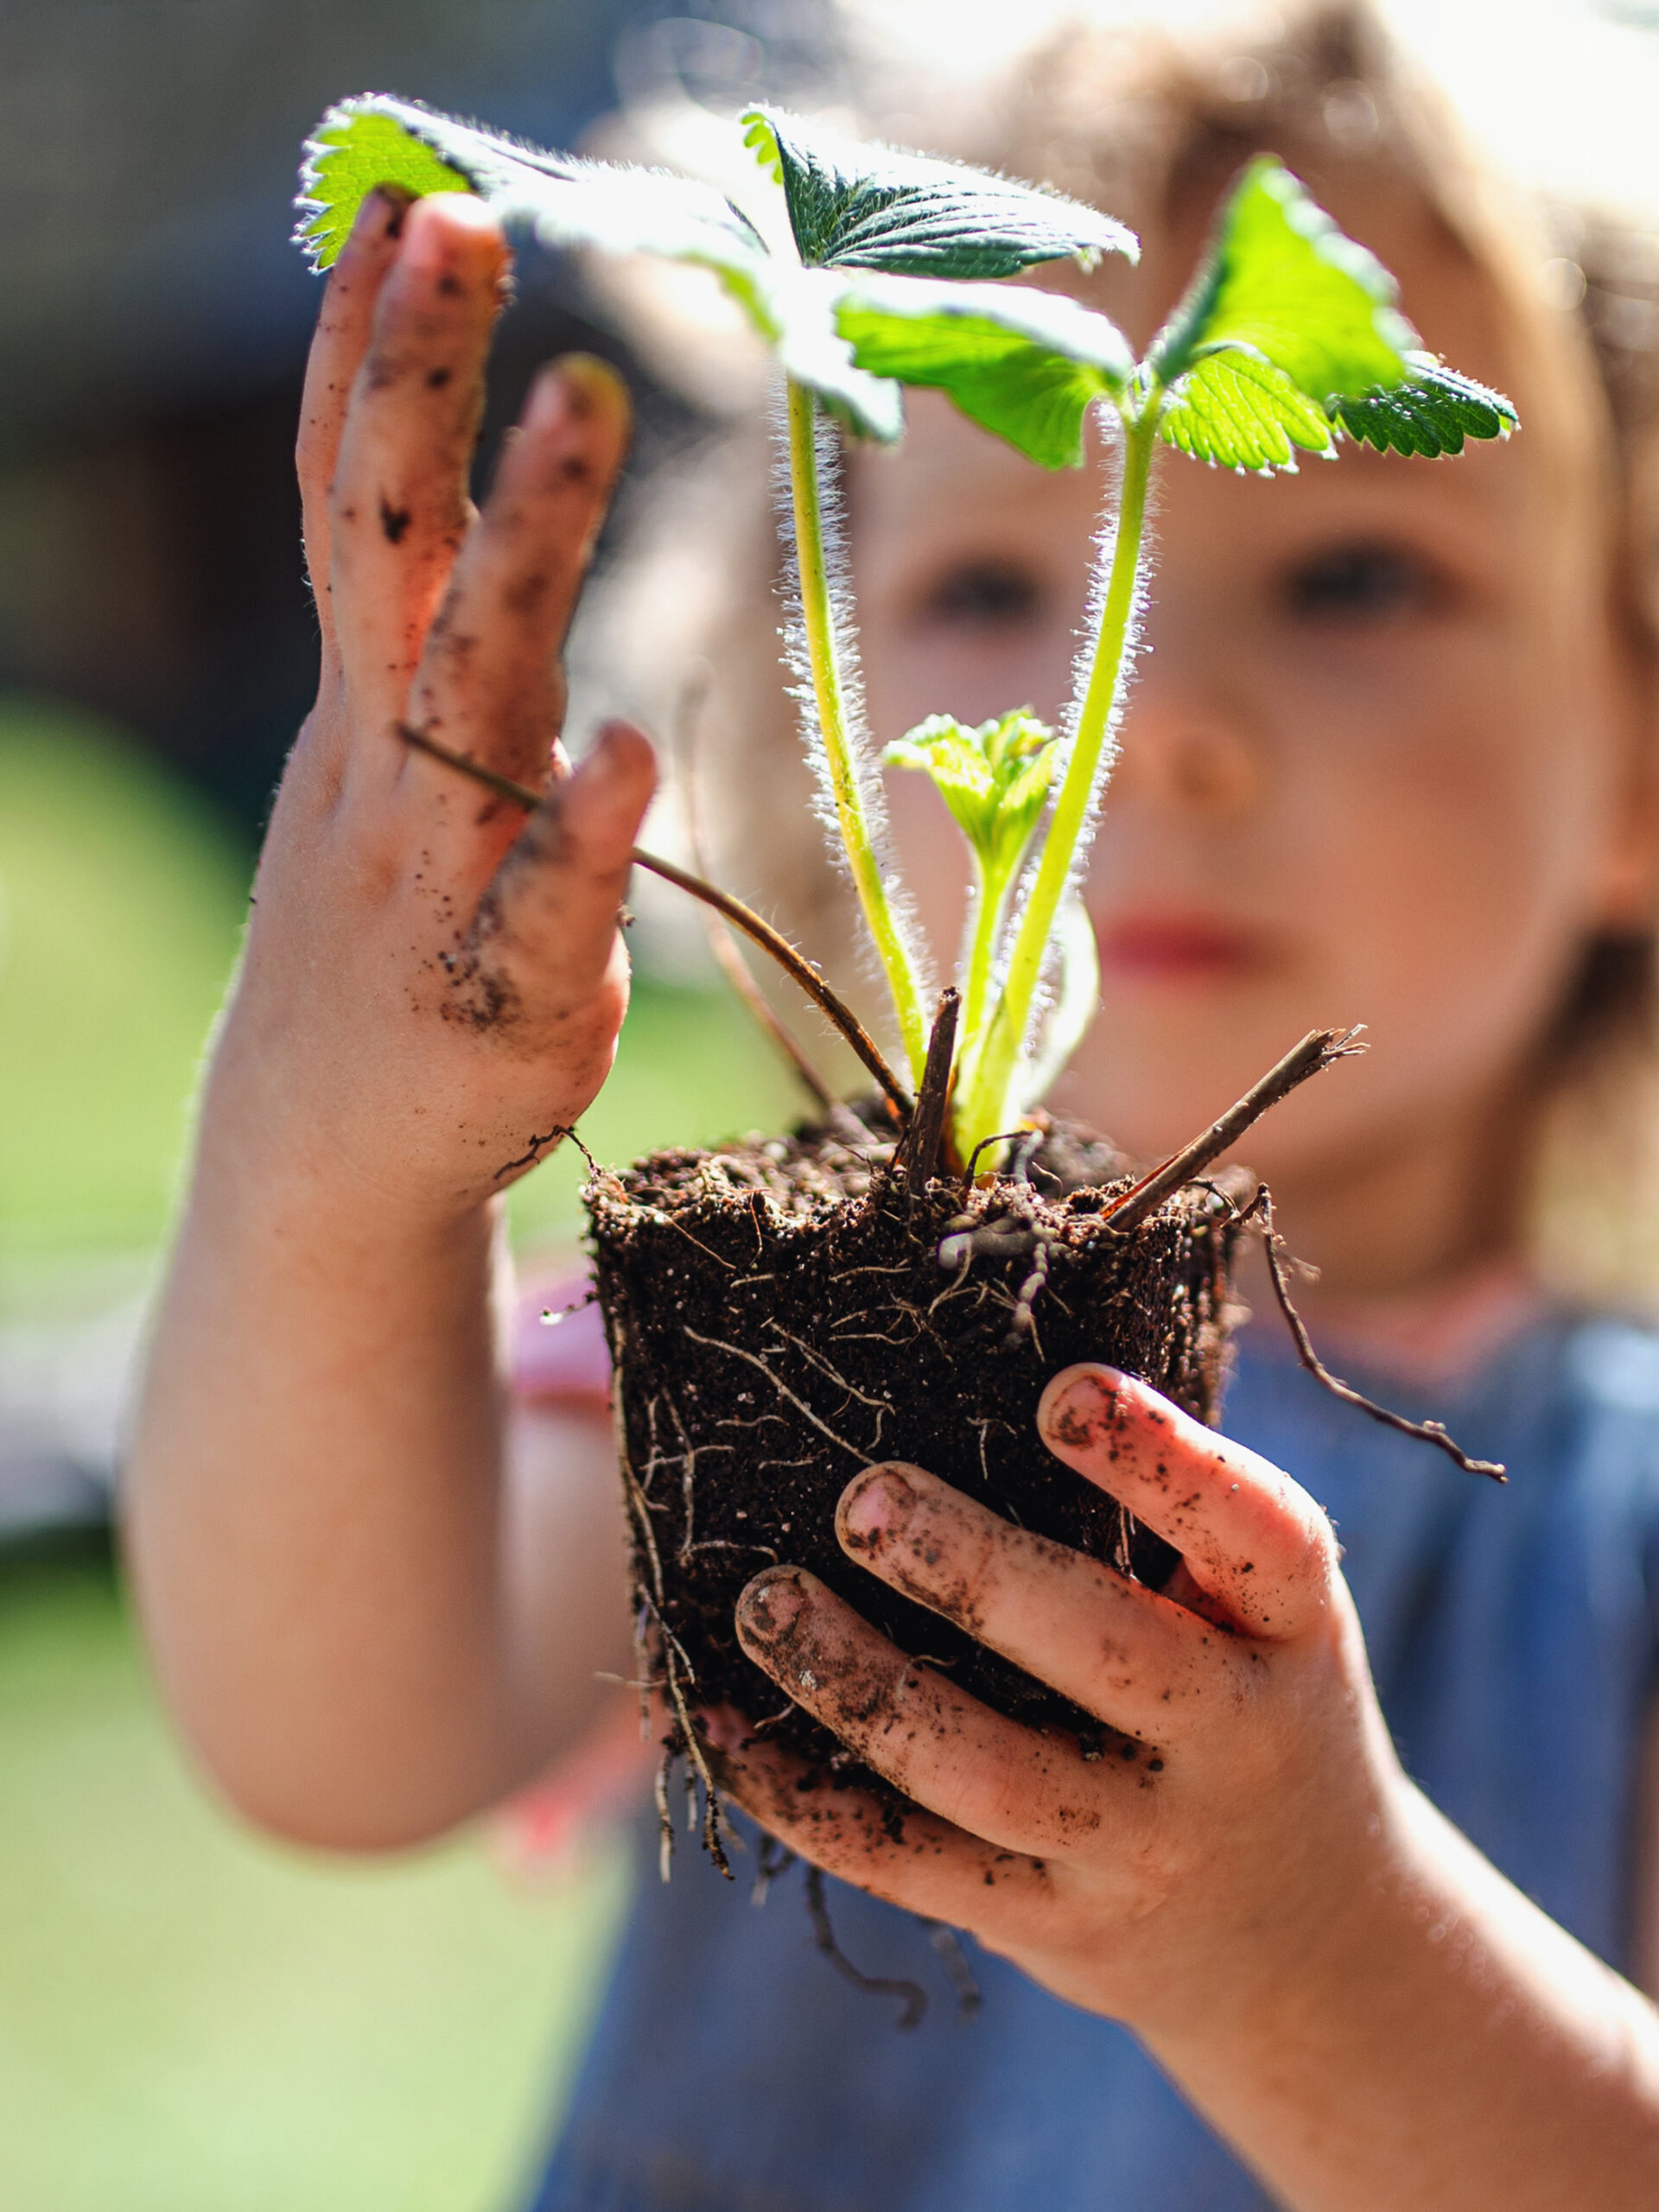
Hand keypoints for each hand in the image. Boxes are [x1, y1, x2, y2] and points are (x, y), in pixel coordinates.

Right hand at [216, 187, 655, 1220]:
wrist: (329, 1149)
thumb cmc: (387, 925)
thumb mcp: (384, 760)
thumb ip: (426, 631)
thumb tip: (458, 474)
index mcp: (367, 705)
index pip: (353, 504)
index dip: (373, 359)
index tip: (407, 207)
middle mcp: (388, 766)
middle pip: (391, 555)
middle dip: (420, 389)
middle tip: (463, 231)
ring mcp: (437, 875)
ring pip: (469, 697)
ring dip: (519, 552)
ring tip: (572, 411)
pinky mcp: (505, 994)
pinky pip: (543, 905)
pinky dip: (579, 832)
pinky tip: (621, 753)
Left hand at [718, 1364, 1407, 2041]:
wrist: (1311, 1940)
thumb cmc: (1249, 1699)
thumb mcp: (1263, 1607)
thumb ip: (1167, 1509)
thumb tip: (992, 1339)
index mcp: (1293, 1630)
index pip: (1257, 1534)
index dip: (1165, 1461)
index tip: (1060, 1389)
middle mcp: (1234, 1742)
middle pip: (1108, 1657)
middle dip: (976, 1574)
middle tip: (863, 1497)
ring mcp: (1141, 1847)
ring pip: (989, 1774)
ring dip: (861, 1685)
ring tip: (766, 1604)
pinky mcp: (1052, 1922)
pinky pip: (915, 1865)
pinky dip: (806, 1798)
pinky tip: (723, 1730)